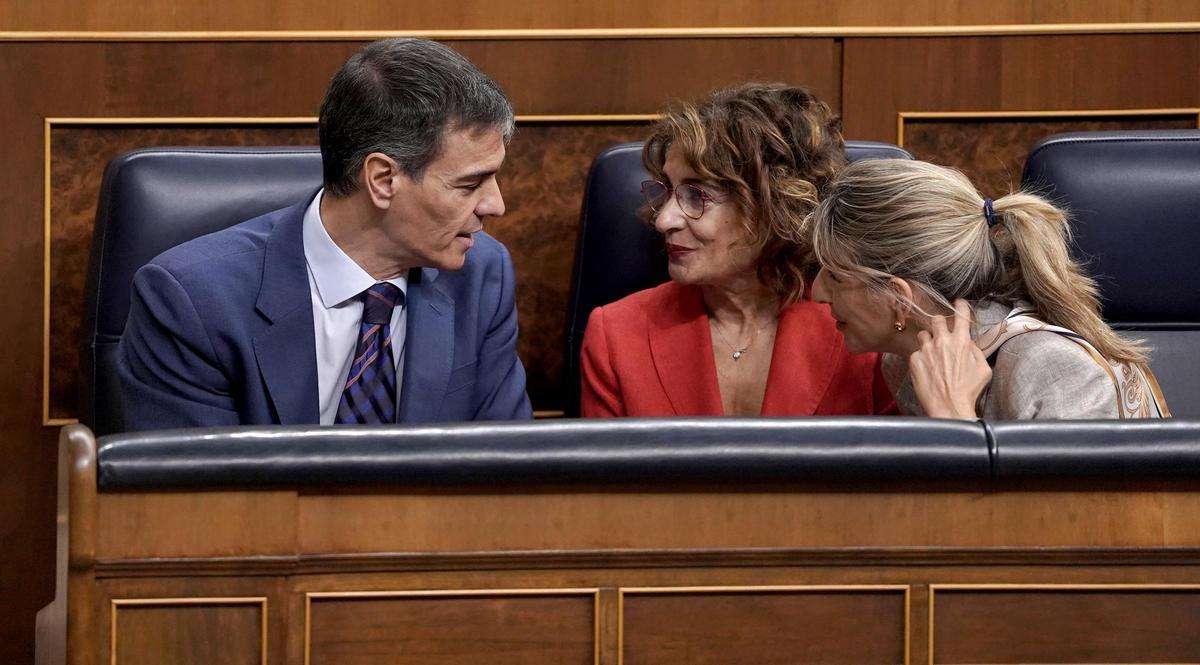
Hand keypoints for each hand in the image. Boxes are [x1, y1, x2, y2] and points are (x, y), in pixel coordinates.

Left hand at [908, 299, 991, 418]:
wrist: (948, 406)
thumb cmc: (969, 389)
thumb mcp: (983, 368)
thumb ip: (975, 350)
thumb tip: (968, 342)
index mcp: (961, 341)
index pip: (961, 314)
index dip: (961, 306)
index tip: (959, 303)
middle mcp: (942, 341)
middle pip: (937, 319)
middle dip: (940, 323)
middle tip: (942, 331)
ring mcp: (926, 349)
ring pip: (924, 334)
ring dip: (928, 340)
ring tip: (932, 352)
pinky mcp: (914, 360)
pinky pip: (916, 352)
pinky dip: (921, 357)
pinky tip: (927, 368)